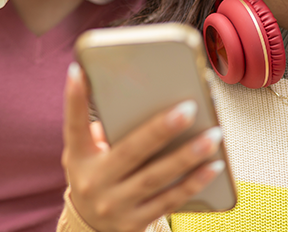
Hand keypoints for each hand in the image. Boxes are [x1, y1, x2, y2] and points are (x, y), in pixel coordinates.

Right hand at [61, 63, 223, 231]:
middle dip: (161, 129)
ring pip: (156, 177)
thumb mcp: (85, 155)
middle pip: (130, 152)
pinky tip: (214, 166)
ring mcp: (114, 205)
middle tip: (188, 109)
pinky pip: (170, 200)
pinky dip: (194, 182)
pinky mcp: (134, 223)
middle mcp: (92, 182)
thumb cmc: (96, 175)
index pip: (74, 124)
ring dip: (187, 156)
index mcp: (78, 157)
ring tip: (213, 135)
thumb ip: (102, 130)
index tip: (78, 72)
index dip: (74, 98)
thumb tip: (139, 98)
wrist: (91, 228)